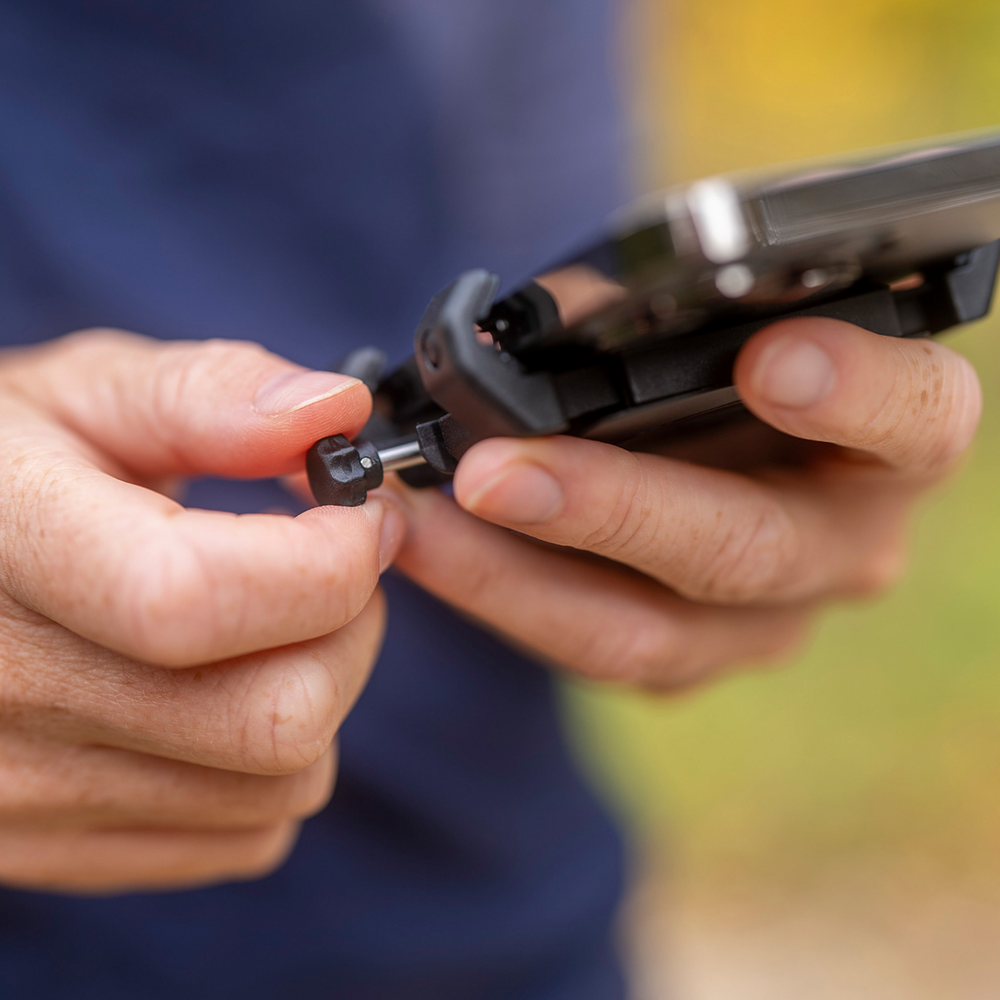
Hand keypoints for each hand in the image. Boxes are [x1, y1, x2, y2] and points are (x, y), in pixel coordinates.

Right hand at [0, 330, 403, 892]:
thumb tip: (336, 413)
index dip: (322, 559)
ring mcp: (21, 793)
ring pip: (281, 785)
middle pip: (272, 716)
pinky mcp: (57, 844)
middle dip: (348, 626)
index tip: (361, 517)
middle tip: (327, 564)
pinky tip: (225, 689)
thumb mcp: (85, 394)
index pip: (191, 599)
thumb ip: (210, 394)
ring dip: (319, 691)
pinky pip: (246, 835)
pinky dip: (274, 763)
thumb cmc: (3, 469)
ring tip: (267, 621)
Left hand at [391, 319, 980, 685]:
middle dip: (609, 508)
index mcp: (890, 437)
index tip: (769, 358)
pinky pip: (592, 646)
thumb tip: (542, 325)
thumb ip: (662, 319)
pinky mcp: (690, 658)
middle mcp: (843, 543)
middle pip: (747, 548)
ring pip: (648, 633)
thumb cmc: (721, 361)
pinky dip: (498, 595)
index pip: (914, 416)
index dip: (852, 389)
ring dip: (515, 577)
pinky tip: (424, 545)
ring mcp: (765, 620)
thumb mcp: (709, 325)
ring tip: (412, 523)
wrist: (709, 443)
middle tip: (493, 472)